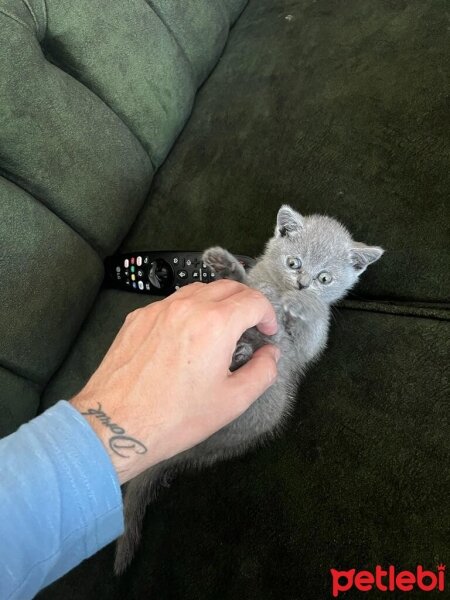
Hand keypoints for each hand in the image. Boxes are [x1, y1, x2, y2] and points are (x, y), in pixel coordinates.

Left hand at [70, 281, 279, 484]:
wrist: (115, 424)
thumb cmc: (174, 417)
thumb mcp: (232, 401)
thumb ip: (262, 372)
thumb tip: (270, 355)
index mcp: (214, 324)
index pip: (253, 300)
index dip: (268, 314)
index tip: (267, 331)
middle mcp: (186, 307)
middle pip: (228, 286)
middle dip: (246, 302)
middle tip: (251, 325)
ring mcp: (158, 309)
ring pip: (198, 290)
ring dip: (217, 302)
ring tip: (220, 329)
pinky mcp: (138, 318)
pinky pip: (171, 303)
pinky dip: (188, 311)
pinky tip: (186, 337)